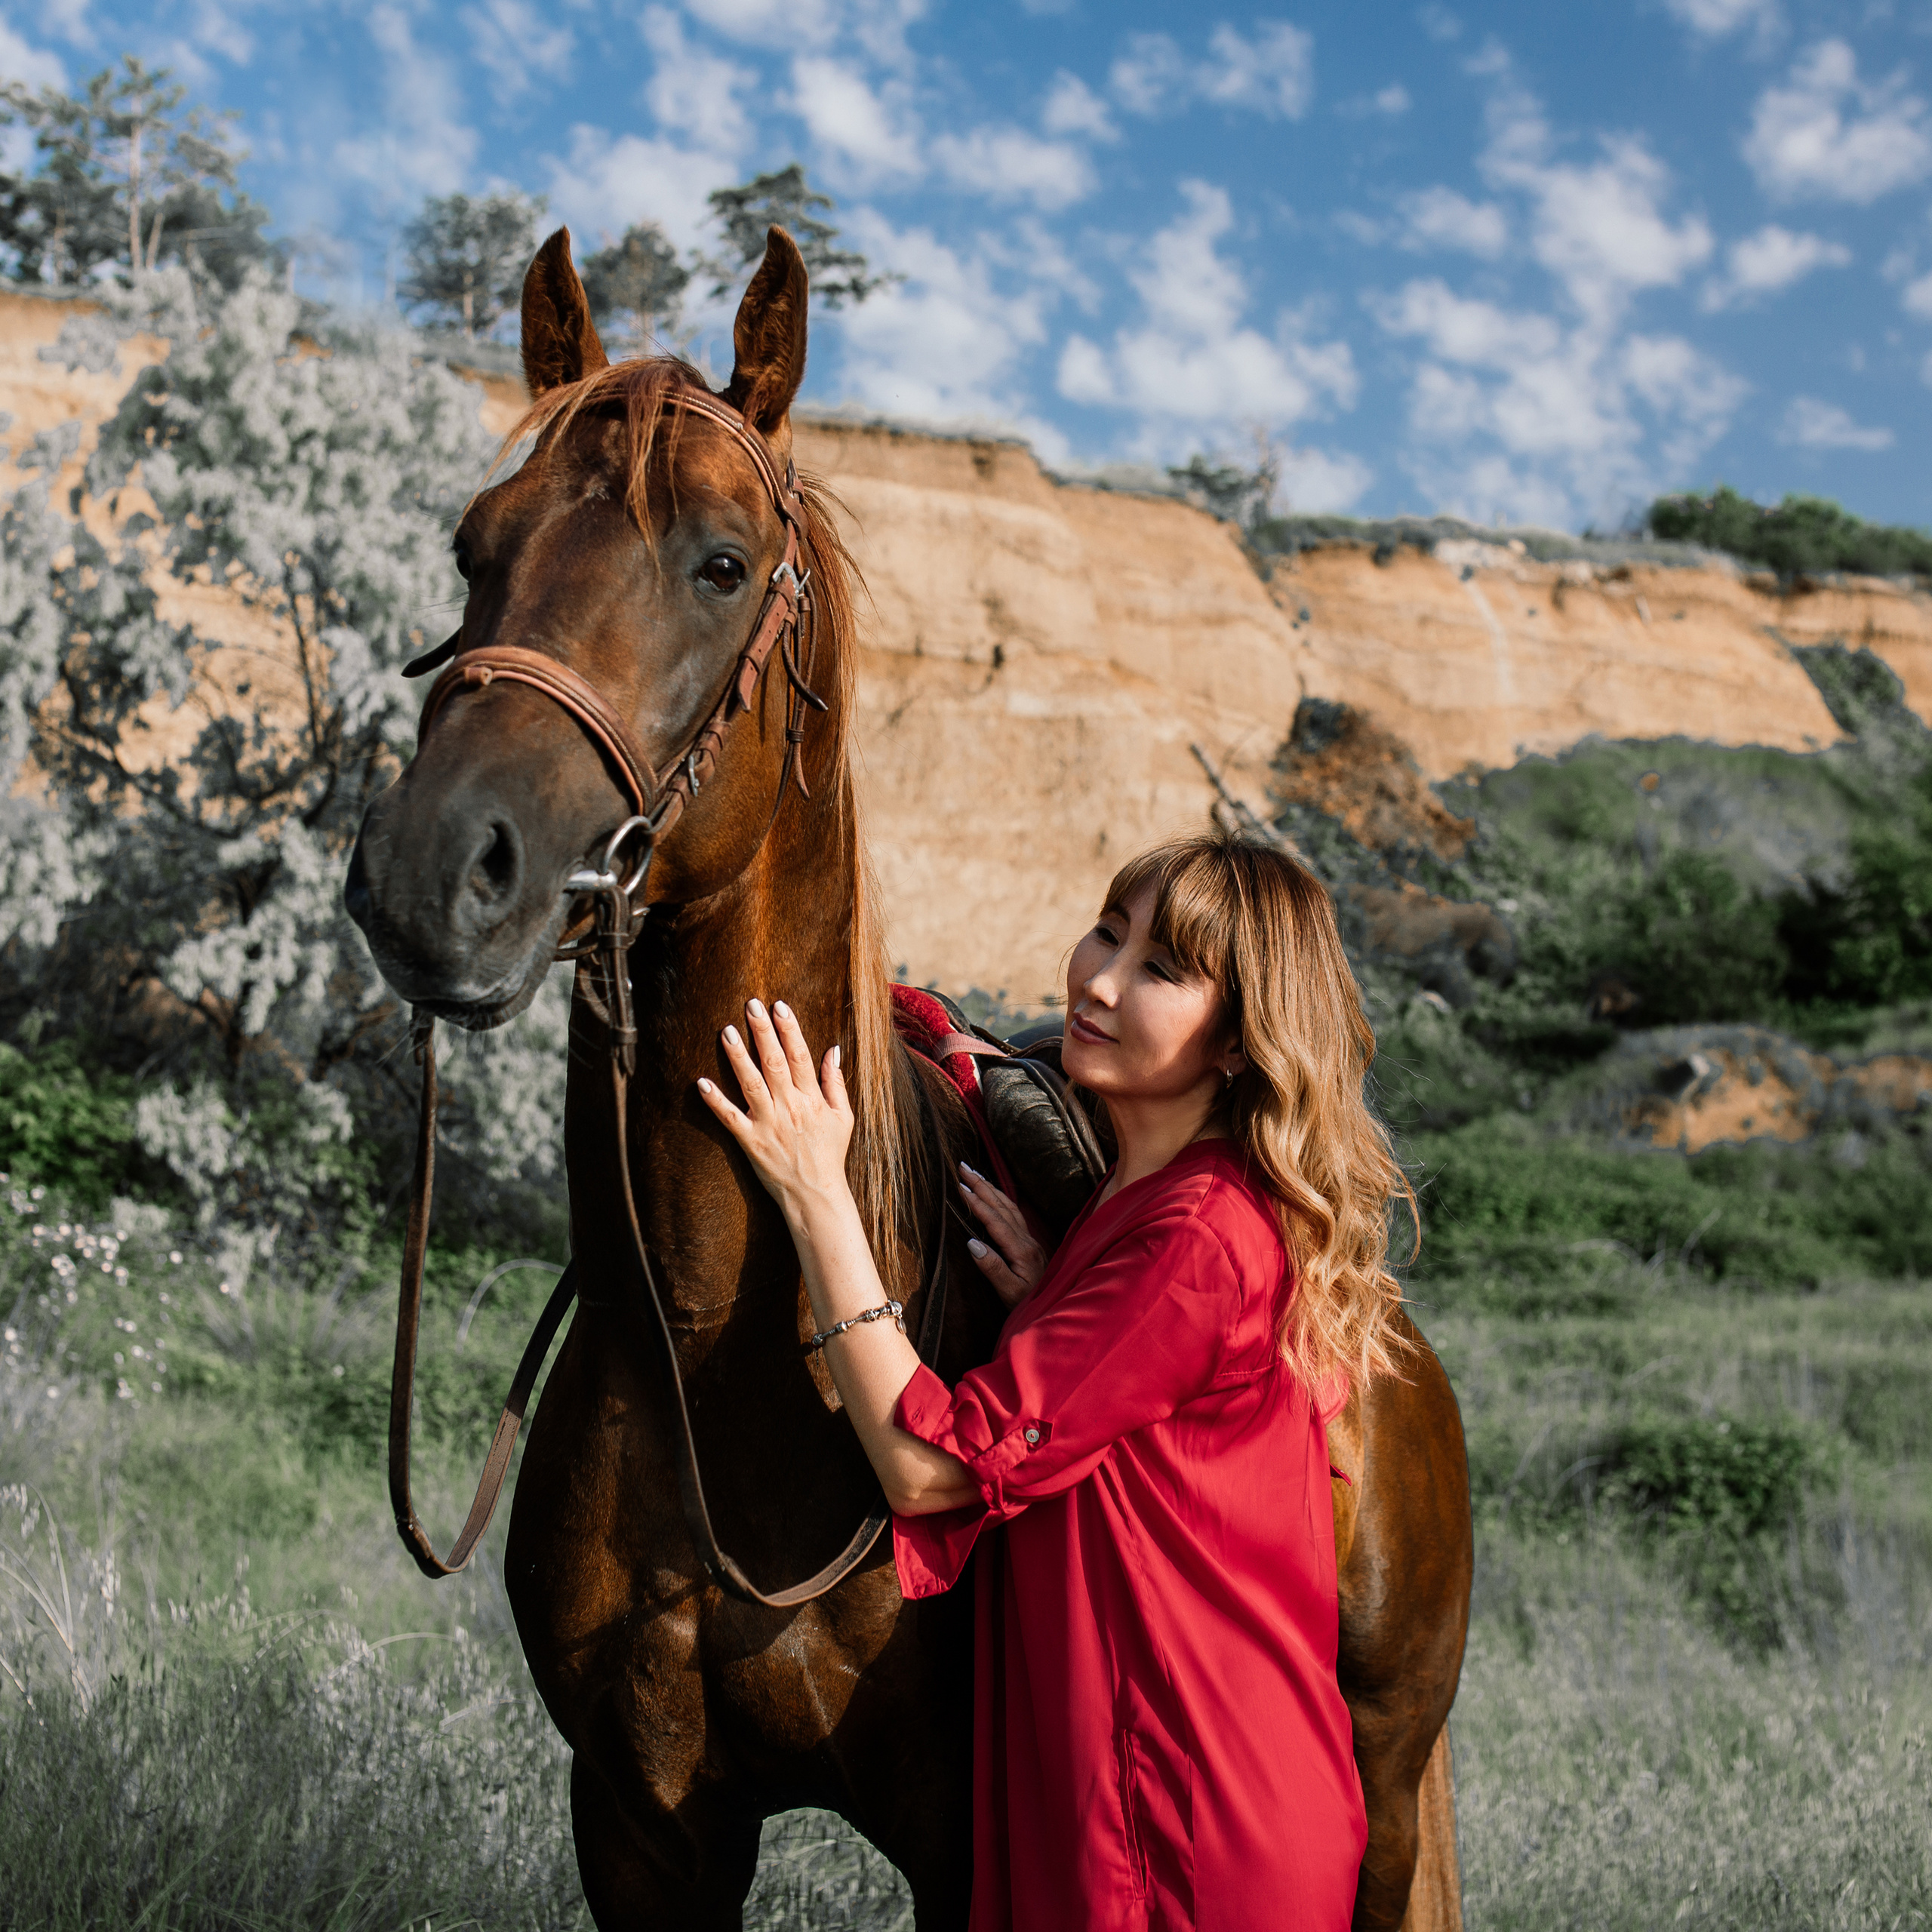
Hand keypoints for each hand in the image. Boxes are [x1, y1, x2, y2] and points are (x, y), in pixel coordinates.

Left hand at [698, 999, 853, 1224]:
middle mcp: (790, 1107)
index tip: (778, 1006)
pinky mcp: (751, 1142)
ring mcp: (768, 1124)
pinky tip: (702, 1083)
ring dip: (738, 1057)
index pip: (800, 1056)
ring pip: (751, 1084)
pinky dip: (715, 1101)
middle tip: (750, 1005)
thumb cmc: (830, 1154)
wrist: (815, 1194)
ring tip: (726, 1032)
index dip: (789, 1029)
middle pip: (775, 1062)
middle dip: (762, 1032)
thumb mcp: (843, 1116)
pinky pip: (730, 1118)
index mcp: (812, 1099)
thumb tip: (833, 1049)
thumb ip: (835, 1082)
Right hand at [957, 1162, 1047, 1309]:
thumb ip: (993, 1267)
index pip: (995, 1220)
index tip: (960, 1187)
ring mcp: (1030, 1241)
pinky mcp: (1030, 1244)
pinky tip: (995, 1195)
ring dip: (992, 1188)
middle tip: (963, 1167)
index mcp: (1021, 1250)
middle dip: (982, 1185)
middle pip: (1002, 1205)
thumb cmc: (1027, 1304)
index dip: (977, 1202)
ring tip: (975, 1175)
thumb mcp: (1009, 1292)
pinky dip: (1002, 1199)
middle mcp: (1027, 1241)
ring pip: (1009, 1206)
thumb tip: (972, 1243)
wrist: (1054, 1310)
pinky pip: (1014, 1214)